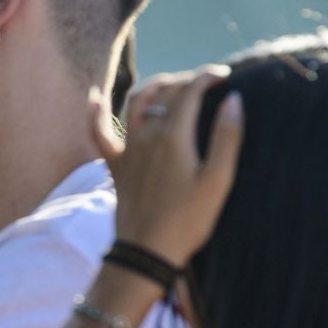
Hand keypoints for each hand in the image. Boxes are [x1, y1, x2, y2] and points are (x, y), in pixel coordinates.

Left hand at [92, 67, 243, 267]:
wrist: (146, 251)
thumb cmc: (188, 220)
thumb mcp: (218, 180)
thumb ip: (227, 136)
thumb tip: (234, 99)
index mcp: (173, 136)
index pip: (190, 91)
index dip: (208, 76)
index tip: (224, 75)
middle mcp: (146, 136)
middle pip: (166, 93)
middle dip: (187, 81)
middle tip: (206, 85)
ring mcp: (127, 150)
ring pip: (136, 104)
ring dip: (154, 87)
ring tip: (171, 84)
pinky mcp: (114, 166)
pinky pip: (98, 133)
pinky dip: (95, 113)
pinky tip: (94, 96)